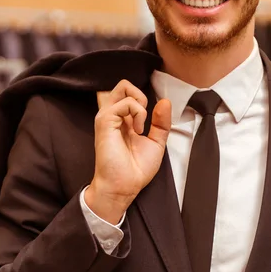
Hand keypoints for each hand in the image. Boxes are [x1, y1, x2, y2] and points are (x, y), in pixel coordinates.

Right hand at [85, 80, 171, 223]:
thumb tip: (165, 101)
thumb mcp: (156, 142)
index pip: (130, 95)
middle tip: (145, 116)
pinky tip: (138, 130)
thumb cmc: (135, 170)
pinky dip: (138, 112)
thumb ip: (161, 122)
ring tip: (141, 125)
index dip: (144, 100)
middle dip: (140, 94)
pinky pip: (125, 102)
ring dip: (140, 103)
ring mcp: (108, 117)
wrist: (124, 186)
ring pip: (123, 87)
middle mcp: (114, 116)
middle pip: (123, 85)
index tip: (152, 119)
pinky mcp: (105, 121)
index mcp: (123, 121)